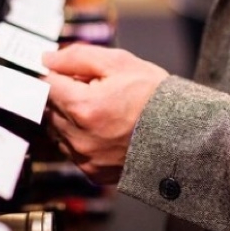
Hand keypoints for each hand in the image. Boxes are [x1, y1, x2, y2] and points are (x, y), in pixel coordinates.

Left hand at [42, 44, 168, 183]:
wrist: (183, 135)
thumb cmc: (155, 97)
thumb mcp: (119, 63)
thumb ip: (77, 58)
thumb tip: (48, 59)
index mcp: (83, 107)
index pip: (46, 85)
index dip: (55, 74)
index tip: (65, 72)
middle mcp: (79, 137)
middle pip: (49, 108)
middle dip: (65, 95)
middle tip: (92, 88)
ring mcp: (85, 158)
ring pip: (57, 131)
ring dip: (69, 117)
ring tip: (100, 109)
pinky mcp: (93, 172)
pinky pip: (72, 150)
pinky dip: (80, 137)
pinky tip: (103, 129)